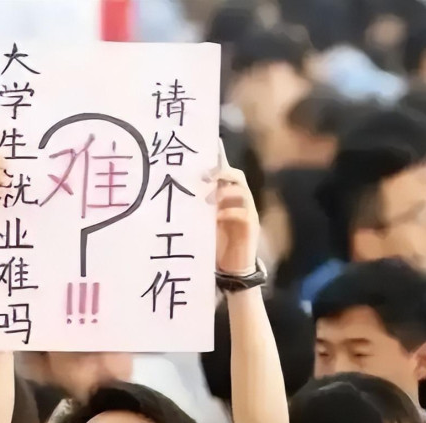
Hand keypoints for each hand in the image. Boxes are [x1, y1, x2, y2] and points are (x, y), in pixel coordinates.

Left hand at [208, 141, 259, 274]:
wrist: (231, 269)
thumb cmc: (214, 245)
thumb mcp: (201, 223)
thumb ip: (195, 208)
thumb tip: (173, 192)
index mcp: (227, 197)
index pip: (224, 173)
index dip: (218, 159)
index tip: (207, 149)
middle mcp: (240, 201)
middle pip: (237, 176)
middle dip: (222, 172)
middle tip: (204, 176)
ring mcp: (248, 212)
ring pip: (242, 191)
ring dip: (224, 191)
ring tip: (207, 198)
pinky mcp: (251, 226)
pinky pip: (244, 212)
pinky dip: (229, 211)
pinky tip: (216, 215)